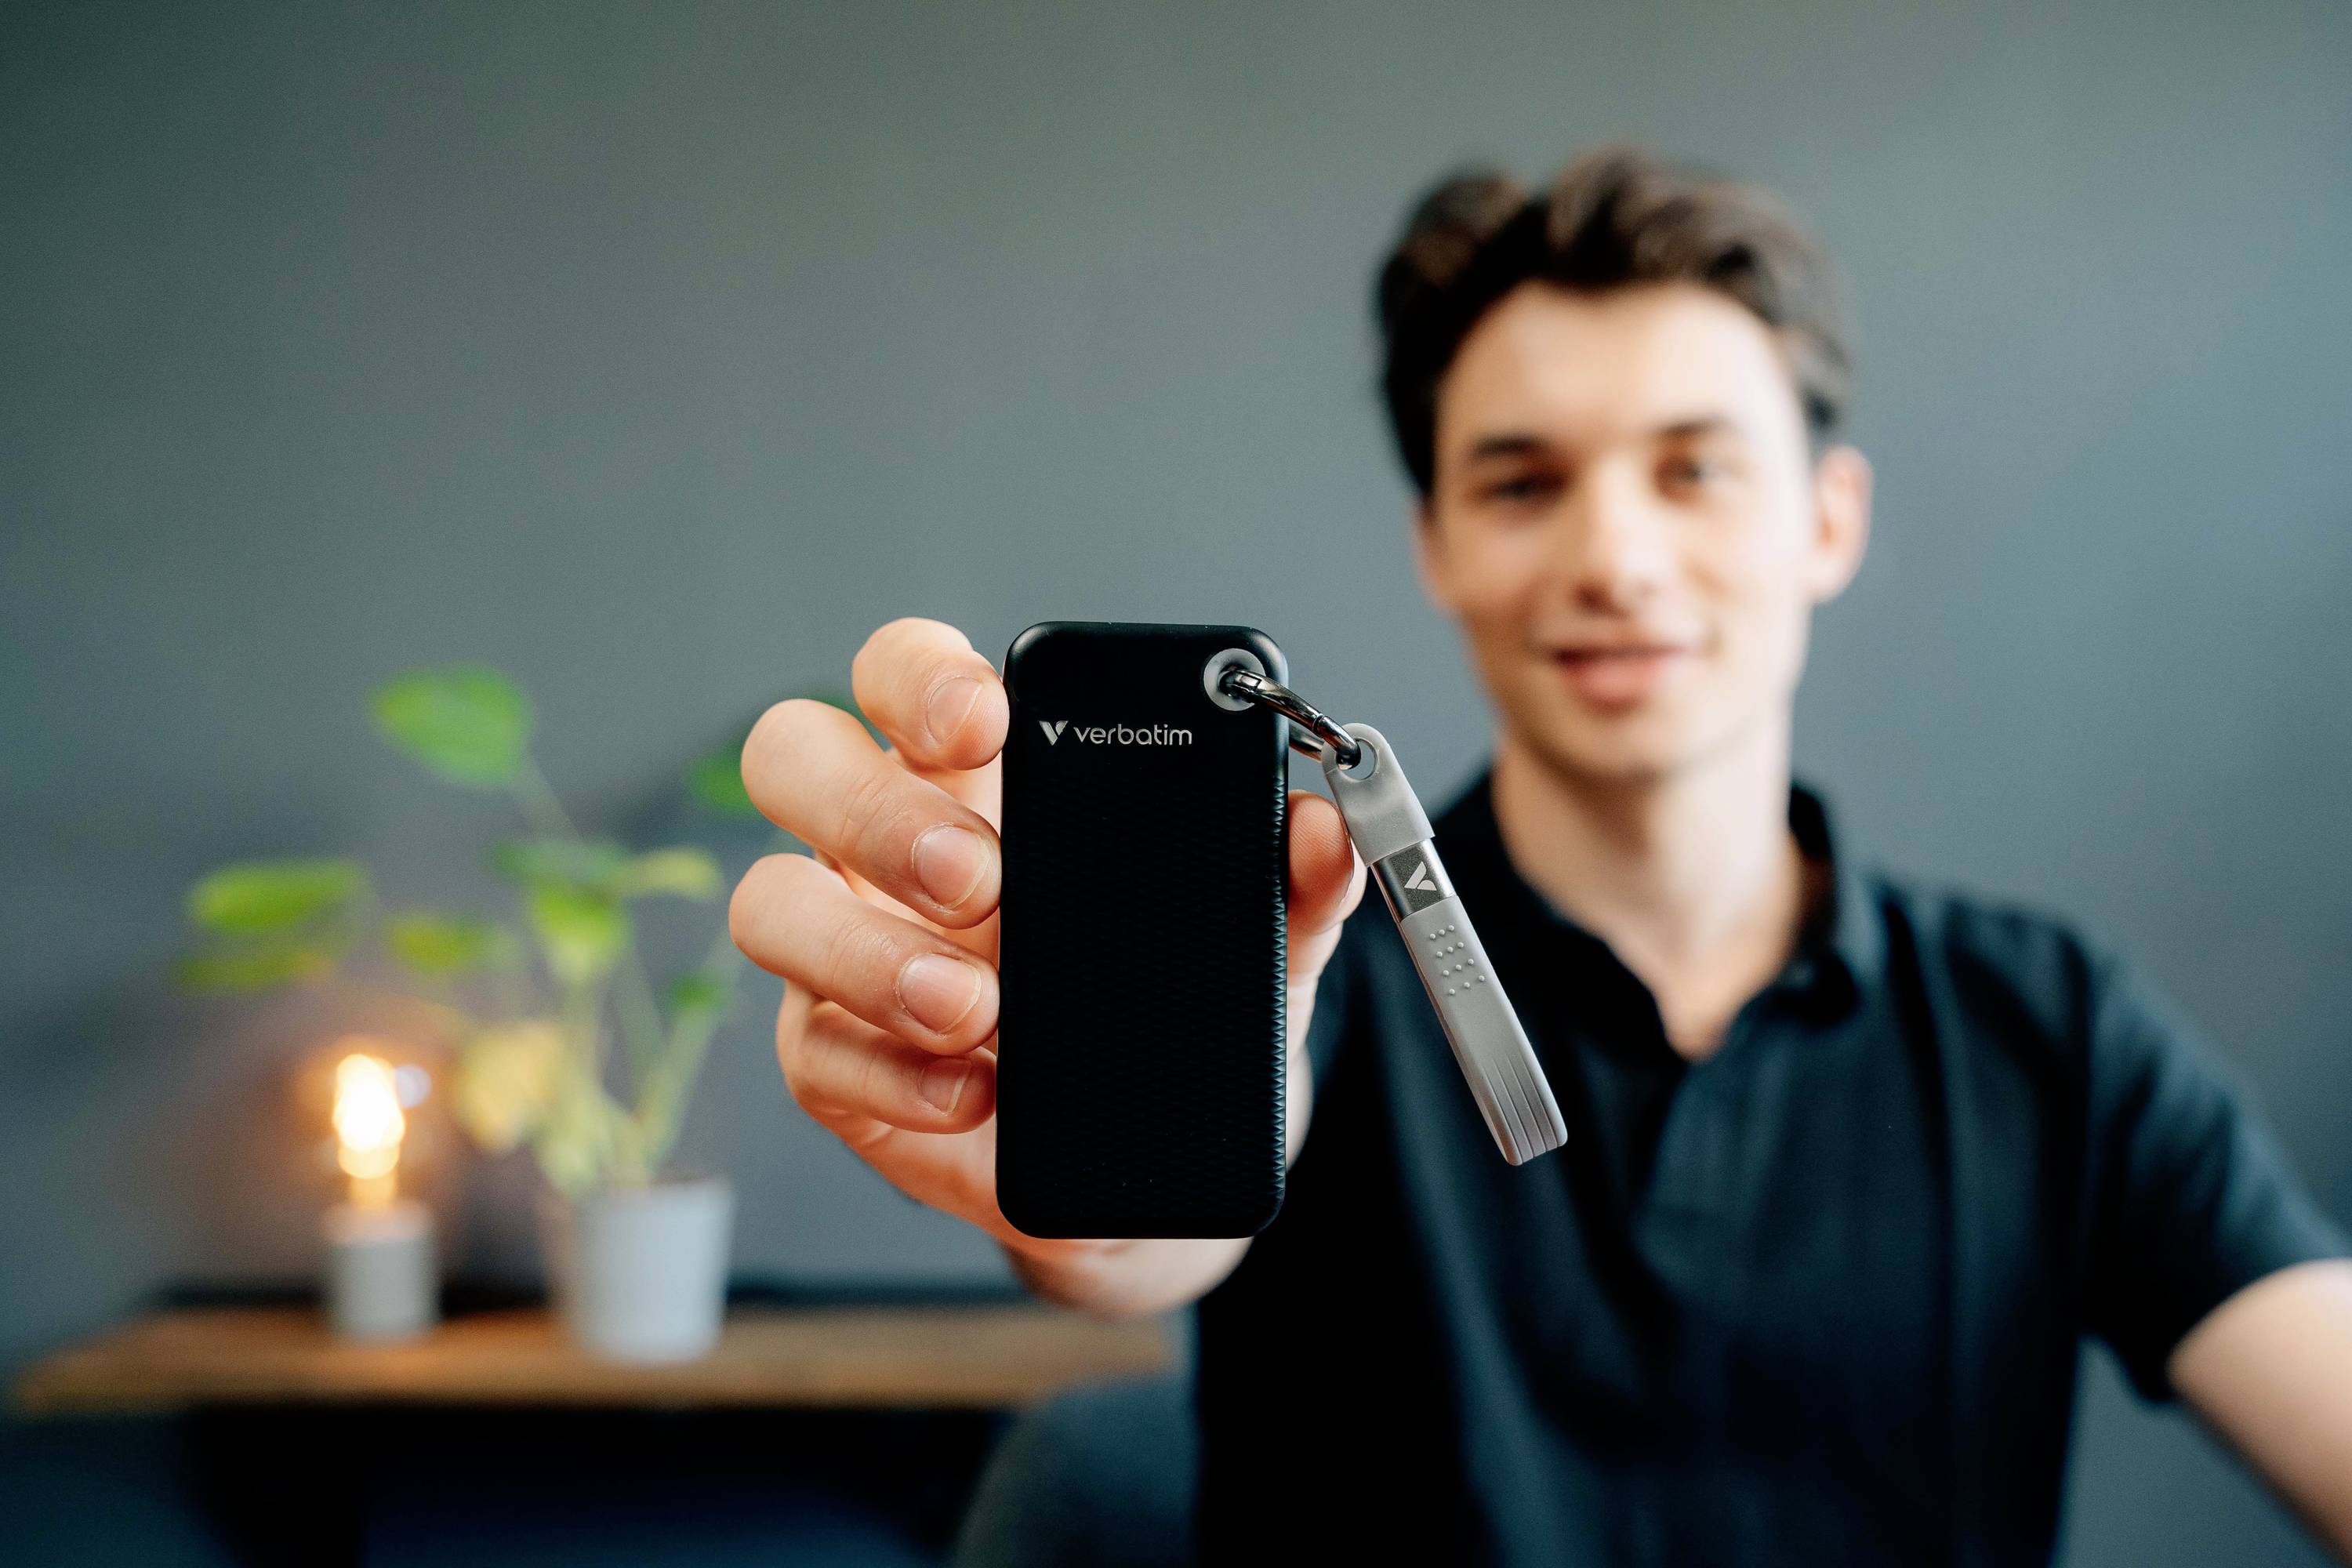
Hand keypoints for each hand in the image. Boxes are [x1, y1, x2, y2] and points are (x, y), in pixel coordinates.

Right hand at [729, 618, 1364, 1298]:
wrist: (1151, 1154)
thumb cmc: (1172, 1003)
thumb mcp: (1254, 943)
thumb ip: (1292, 884)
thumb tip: (1321, 830)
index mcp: (972, 772)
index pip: (901, 672)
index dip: (920, 675)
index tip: (988, 715)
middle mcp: (881, 841)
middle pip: (793, 757)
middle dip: (874, 809)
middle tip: (978, 878)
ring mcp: (841, 947)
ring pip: (769, 904)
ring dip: (869, 953)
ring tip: (973, 1009)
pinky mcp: (831, 1058)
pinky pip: (813, 1053)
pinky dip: (896, 1075)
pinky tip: (973, 1094)